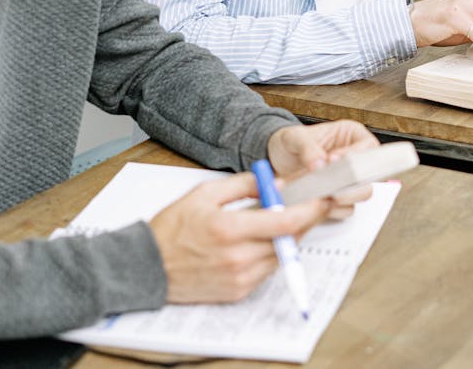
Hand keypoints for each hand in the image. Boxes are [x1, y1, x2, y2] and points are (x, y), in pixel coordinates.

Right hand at [150, 171, 329, 303]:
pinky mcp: (238, 291)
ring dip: (290, 236)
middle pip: (290, 239)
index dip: (311, 209)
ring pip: (282, 255)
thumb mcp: (204, 193)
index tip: (324, 196)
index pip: (285, 221)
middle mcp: (238, 257)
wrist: (148, 268)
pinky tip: (263, 240)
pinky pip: (268, 270)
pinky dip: (272, 253)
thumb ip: (243, 185)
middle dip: (307, 220)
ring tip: (285, 218)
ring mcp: (239, 278)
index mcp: (229, 229)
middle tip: (314, 204)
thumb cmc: (173, 228)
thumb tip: (274, 181)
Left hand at [267, 121, 378, 218]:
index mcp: (352, 136)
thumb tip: (320, 165)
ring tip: (319, 195)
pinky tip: (315, 202)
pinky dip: (330, 209)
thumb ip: (308, 148)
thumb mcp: (295, 138)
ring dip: (341, 198)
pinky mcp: (339, 198)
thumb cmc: (290, 142)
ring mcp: (349, 180)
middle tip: (333, 189)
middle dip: (353, 184)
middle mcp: (355, 159)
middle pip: (371, 174)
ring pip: (361, 194)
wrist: (277, 159)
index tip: (333, 160)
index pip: (369, 146)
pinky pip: (344, 209)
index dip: (354, 155)